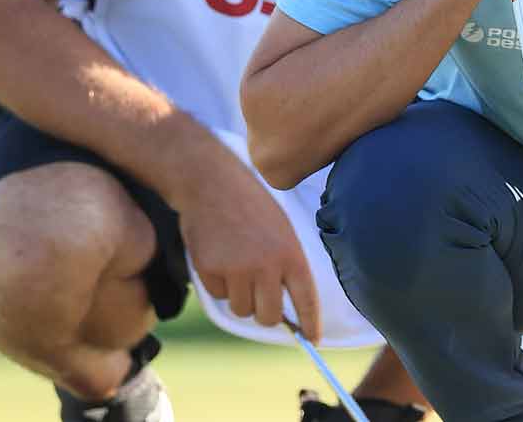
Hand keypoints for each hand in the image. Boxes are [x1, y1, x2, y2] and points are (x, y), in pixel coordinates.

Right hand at [177, 152, 320, 339]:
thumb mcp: (281, 230)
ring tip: (238, 266)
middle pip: (269, 316)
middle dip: (265, 313)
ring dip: (241, 297)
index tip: (312, 339)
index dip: (310, 323)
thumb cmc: (251, 206)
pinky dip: (220, 284)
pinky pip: (219, 296)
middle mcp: (267, 266)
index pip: (306, 299)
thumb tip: (284, 307)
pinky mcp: (210, 270)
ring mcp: (237, 269)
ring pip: (242, 309)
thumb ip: (285, 265)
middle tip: (261, 299)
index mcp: (291, 254)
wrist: (212, 183)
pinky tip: (220, 256)